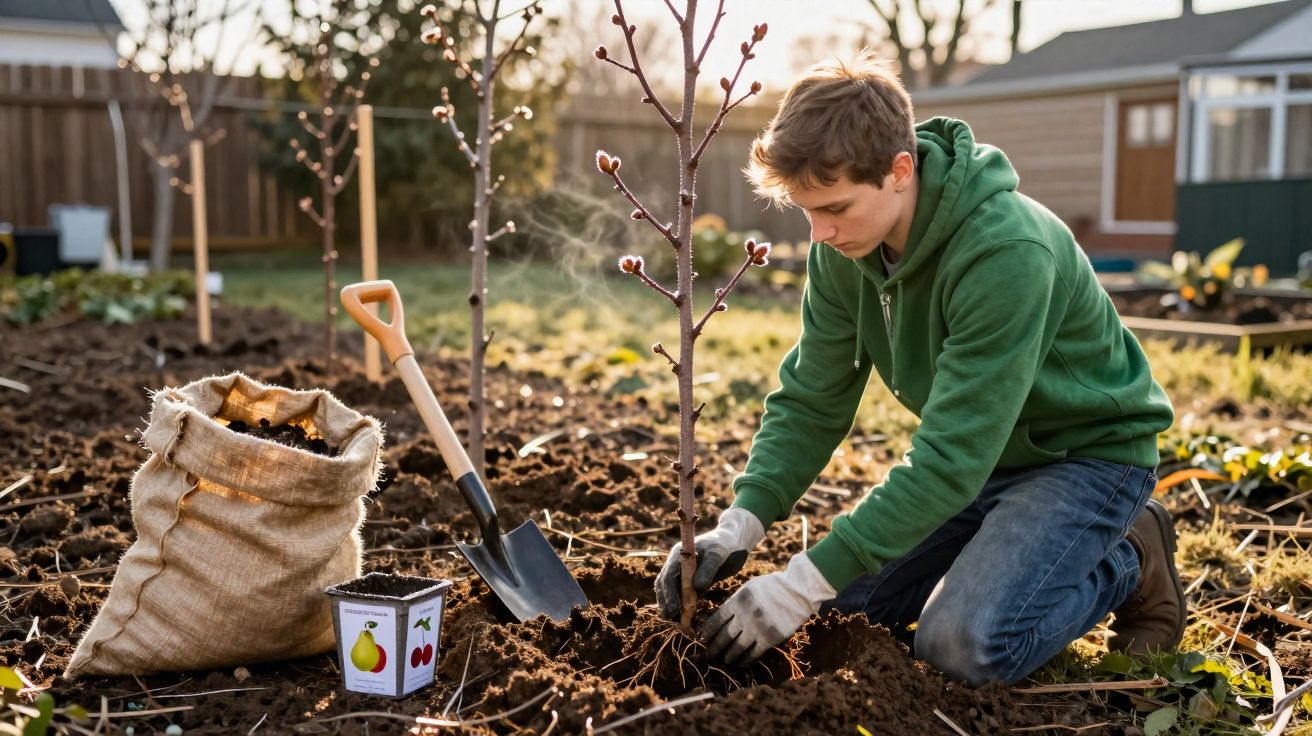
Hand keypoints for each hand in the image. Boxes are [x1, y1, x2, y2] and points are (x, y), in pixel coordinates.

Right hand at [655, 507, 765, 619]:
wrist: (733, 542)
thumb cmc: (726, 545)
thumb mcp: (718, 555)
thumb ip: (708, 569)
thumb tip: (696, 588)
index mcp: (680, 554)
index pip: (669, 575)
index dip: (670, 592)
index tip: (674, 608)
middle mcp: (676, 563)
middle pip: (665, 584)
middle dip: (667, 601)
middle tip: (671, 619)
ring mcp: (681, 571)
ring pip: (669, 589)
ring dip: (669, 603)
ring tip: (674, 620)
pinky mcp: (689, 579)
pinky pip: (680, 592)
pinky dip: (679, 603)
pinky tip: (681, 615)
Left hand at [698, 552, 835, 664]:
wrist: (798, 590)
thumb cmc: (772, 587)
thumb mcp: (749, 588)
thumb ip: (735, 602)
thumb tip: (720, 618)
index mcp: (738, 600)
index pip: (717, 619)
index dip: (708, 631)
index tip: (702, 639)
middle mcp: (745, 615)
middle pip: (724, 635)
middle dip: (714, 647)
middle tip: (708, 654)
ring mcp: (758, 627)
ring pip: (737, 647)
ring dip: (728, 656)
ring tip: (724, 660)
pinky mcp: (770, 638)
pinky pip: (753, 653)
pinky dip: (745, 660)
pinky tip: (741, 663)